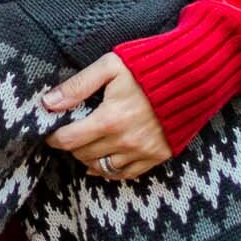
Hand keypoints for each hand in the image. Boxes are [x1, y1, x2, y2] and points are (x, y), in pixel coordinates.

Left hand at [40, 53, 171, 180]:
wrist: (192, 75)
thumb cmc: (147, 67)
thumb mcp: (109, 66)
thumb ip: (78, 85)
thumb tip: (48, 102)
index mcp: (109, 119)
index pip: (69, 140)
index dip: (54, 138)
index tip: (51, 132)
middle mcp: (125, 141)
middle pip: (83, 155)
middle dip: (71, 146)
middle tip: (69, 133)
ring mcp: (142, 151)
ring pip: (102, 168)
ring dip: (88, 159)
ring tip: (85, 145)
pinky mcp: (157, 156)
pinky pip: (126, 174)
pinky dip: (110, 171)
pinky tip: (102, 162)